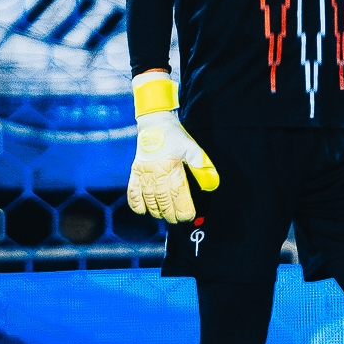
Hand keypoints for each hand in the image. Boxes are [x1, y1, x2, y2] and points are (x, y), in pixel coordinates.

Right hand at [126, 73, 217, 222]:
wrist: (155, 123)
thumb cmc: (175, 137)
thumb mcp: (192, 148)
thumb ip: (201, 166)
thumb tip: (211, 184)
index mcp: (171, 167)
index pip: (178, 195)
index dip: (183, 209)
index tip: (188, 216)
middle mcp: (156, 173)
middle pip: (163, 201)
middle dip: (171, 214)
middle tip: (177, 219)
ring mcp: (143, 174)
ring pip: (149, 200)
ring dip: (157, 211)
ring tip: (164, 215)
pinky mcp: (135, 173)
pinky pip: (133, 193)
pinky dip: (137, 205)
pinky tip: (144, 211)